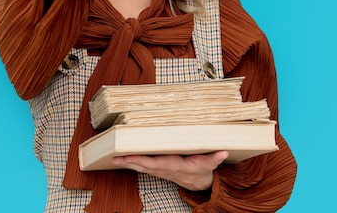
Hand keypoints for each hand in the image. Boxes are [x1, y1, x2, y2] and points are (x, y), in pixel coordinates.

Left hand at [112, 151, 227, 191]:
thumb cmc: (202, 170)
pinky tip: (122, 159)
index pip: (156, 163)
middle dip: (129, 162)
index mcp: (175, 166)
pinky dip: (132, 163)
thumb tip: (222, 152)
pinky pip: (142, 167)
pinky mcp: (158, 169)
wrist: (199, 183)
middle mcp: (164, 169)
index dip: (143, 160)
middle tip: (115, 157)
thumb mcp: (209, 164)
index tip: (130, 157)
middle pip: (144, 166)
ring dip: (127, 163)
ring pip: (141, 167)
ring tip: (114, 158)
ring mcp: (160, 171)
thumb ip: (214, 158)